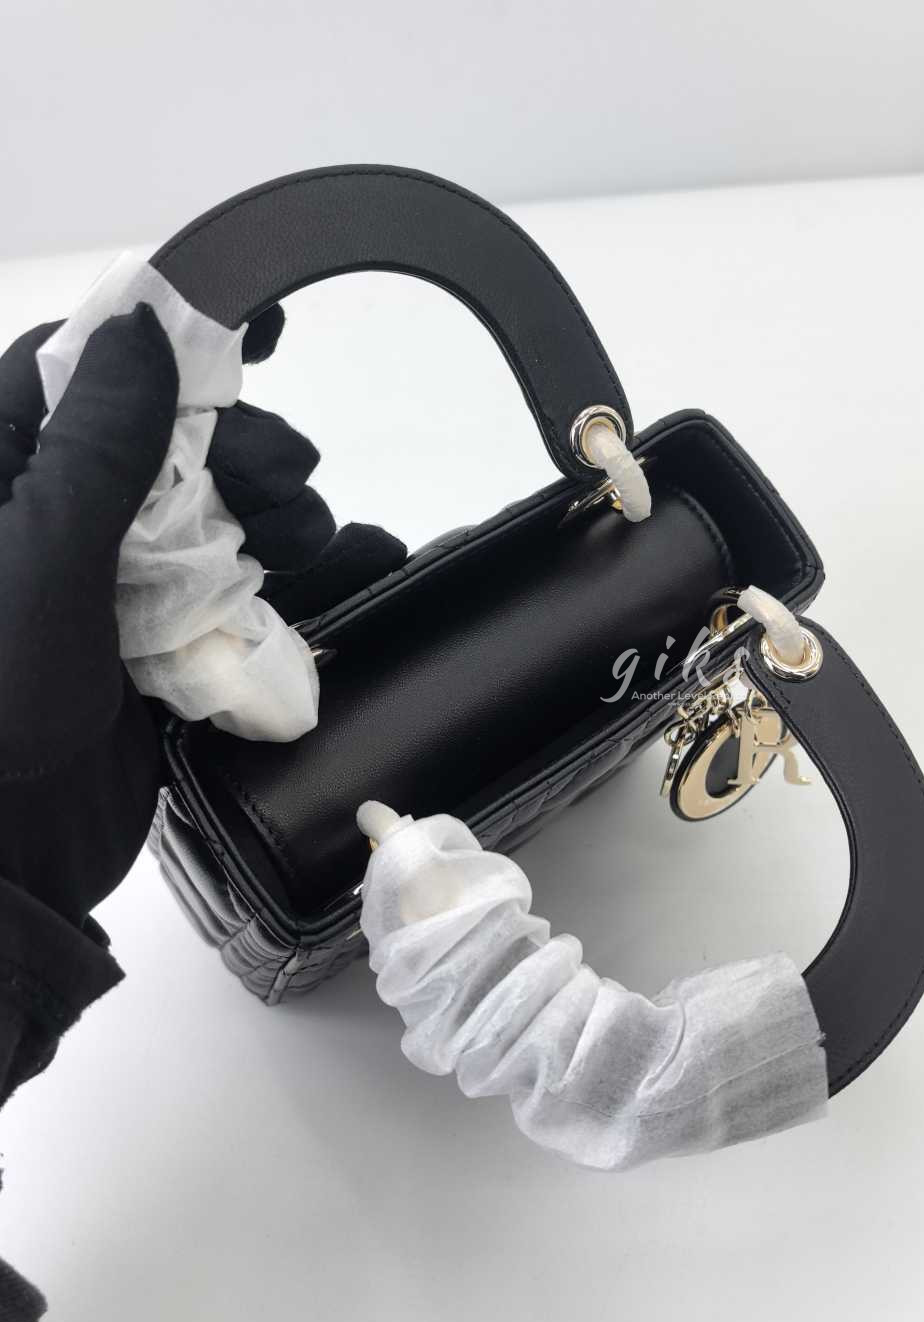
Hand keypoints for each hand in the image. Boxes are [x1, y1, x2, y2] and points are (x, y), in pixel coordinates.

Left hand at [0, 305, 403, 926]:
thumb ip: (98, 448)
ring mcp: (107, 583)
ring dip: (274, 514)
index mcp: (4, 478)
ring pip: (209, 513)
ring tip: (312, 540)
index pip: (85, 369)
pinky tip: (357, 568)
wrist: (0, 865)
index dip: (172, 340)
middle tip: (294, 483)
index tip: (263, 325)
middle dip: (242, 451)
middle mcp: (54, 518)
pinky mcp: (152, 643)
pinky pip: (229, 590)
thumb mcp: (42, 564)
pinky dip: (291, 581)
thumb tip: (150, 327)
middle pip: (168, 442)